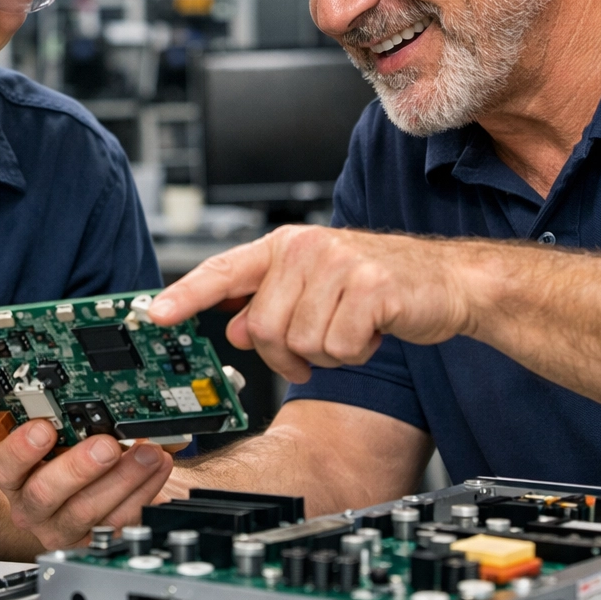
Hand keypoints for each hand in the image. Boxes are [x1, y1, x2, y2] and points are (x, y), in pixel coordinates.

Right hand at [0, 420, 173, 550]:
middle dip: (79, 467)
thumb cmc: (73, 460)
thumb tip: (109, 399)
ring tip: (147, 455)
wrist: (93, 498)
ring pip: (85, 511)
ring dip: (122, 479)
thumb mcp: (66, 438)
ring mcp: (61, 528)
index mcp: (16, 474)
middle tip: (107, 447)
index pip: (5, 464)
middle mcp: (32, 506)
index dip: (22, 448)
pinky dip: (142, 493)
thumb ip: (75, 421)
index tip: (45, 429)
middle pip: (44, 492)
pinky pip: (116, 522)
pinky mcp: (91, 542)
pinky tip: (156, 470)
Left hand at [149, 225, 474, 382]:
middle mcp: (306, 248)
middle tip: (322, 340)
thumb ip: (270, 304)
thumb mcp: (317, 290)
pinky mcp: (370, 289)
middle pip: (261, 328)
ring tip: (353, 328)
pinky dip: (356, 354)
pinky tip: (374, 331)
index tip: (153, 313)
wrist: (448, 283)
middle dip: (288, 352)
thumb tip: (231, 328)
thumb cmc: (380, 288)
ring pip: (299, 344)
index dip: (184, 295)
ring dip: (327, 354)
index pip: (223, 269)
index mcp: (286, 245)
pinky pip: (337, 349)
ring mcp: (339, 265)